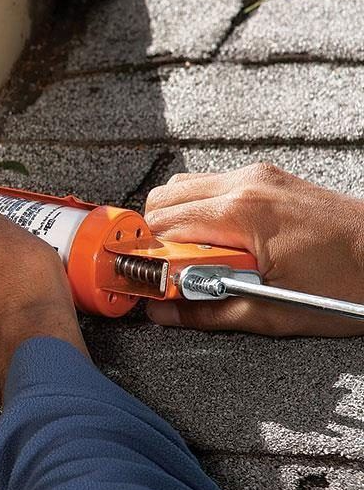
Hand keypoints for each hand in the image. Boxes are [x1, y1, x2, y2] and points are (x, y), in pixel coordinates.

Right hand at [145, 163, 363, 336]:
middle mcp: (245, 184)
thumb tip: (165, 313)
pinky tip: (218, 242)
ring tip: (194, 258)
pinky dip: (199, 211)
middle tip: (169, 272)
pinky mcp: (266, 178)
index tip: (146, 278)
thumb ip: (209, 312)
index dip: (147, 256)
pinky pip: (210, 185)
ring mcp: (257, 176)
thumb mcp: (274, 312)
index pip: (163, 226)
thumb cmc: (351, 283)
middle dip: (155, 238)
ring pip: (182, 188)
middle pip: (162, 200)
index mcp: (243, 212)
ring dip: (175, 222)